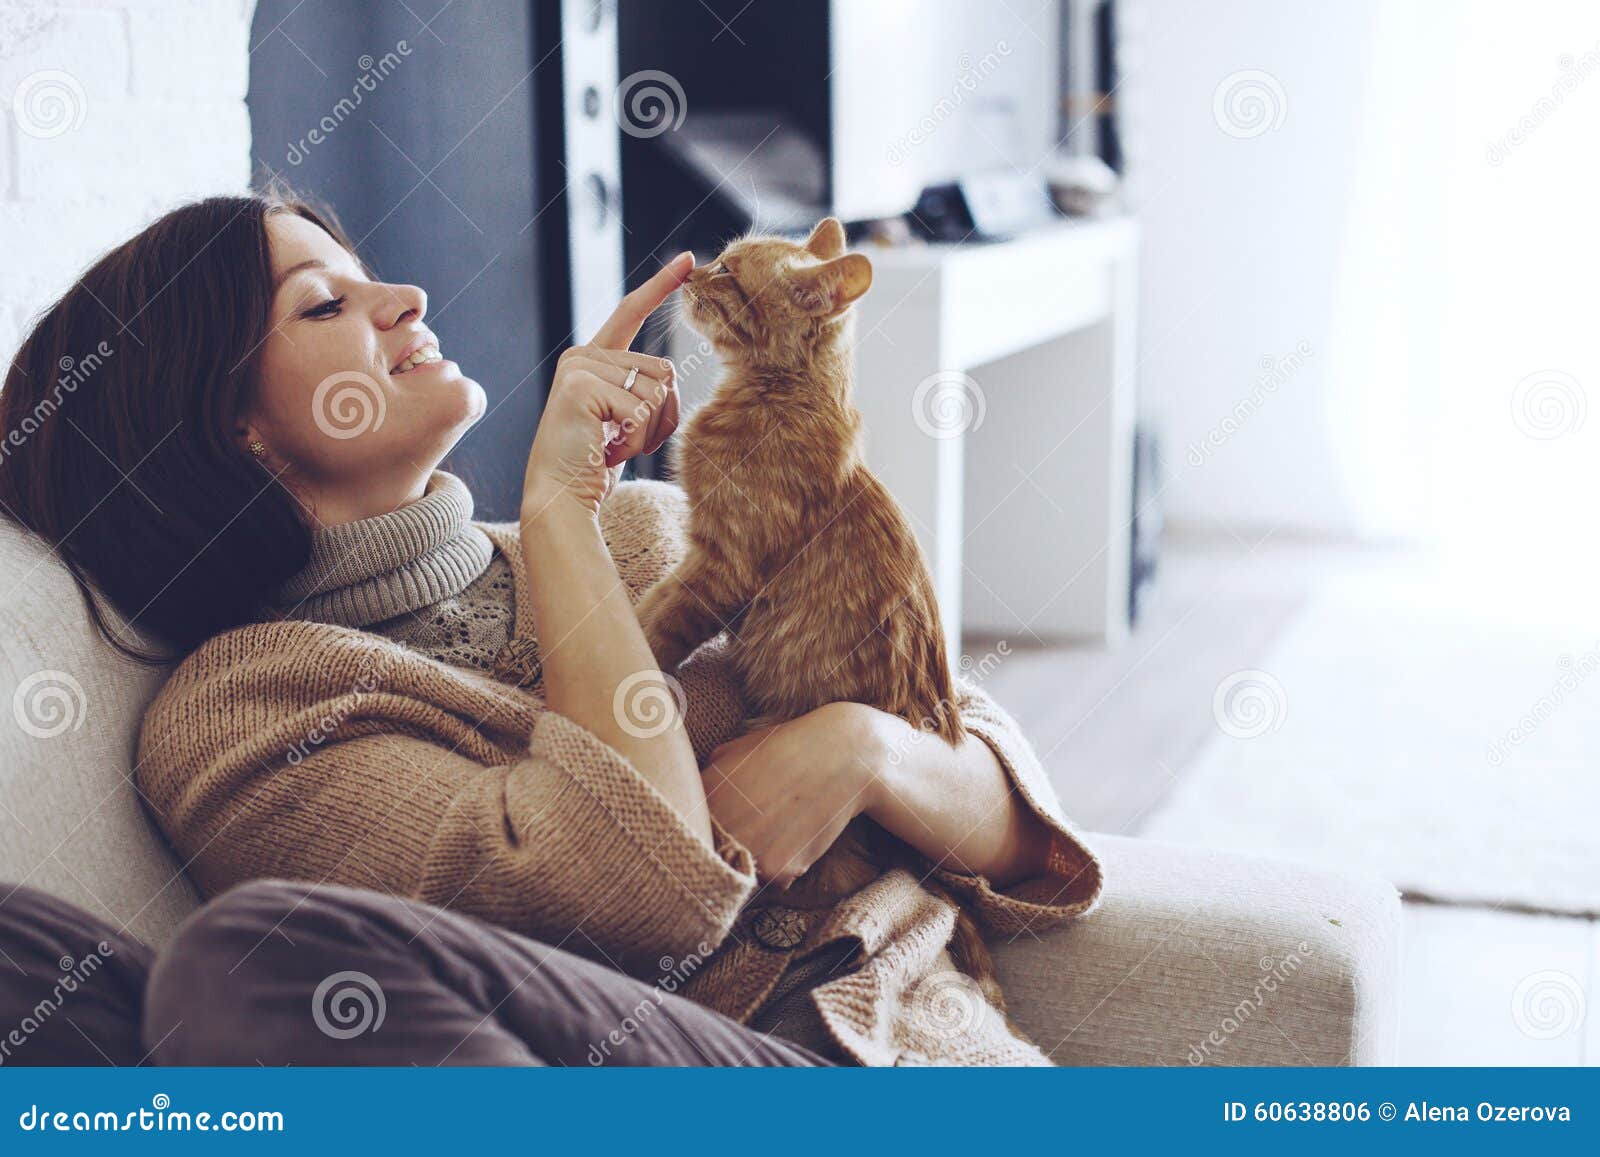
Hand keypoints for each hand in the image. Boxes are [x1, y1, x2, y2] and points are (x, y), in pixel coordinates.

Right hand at [521, 253, 692, 521]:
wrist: (559, 496)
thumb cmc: (593, 463)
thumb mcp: (622, 420)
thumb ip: (640, 391)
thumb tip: (669, 376)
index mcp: (593, 359)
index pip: (631, 312)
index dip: (660, 286)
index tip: (689, 261)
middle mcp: (583, 355)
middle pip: (664, 369)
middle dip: (661, 416)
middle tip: (626, 441)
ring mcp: (579, 367)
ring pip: (658, 389)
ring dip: (648, 431)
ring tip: (614, 445)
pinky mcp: (580, 385)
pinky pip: (641, 410)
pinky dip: (635, 441)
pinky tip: (607, 450)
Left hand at [702, 703, 889, 887]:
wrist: (841, 754)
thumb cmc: (788, 749)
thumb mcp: (735, 751)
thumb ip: (708, 777)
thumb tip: (692, 797)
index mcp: (702, 797)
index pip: (690, 834)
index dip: (707, 837)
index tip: (722, 834)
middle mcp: (718, 825)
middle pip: (714, 860)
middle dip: (730, 854)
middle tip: (758, 833)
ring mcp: (746, 849)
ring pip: (743, 876)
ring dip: (757, 865)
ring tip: (781, 832)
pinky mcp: (776, 869)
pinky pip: (773, 883)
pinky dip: (785, 870)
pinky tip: (799, 839)